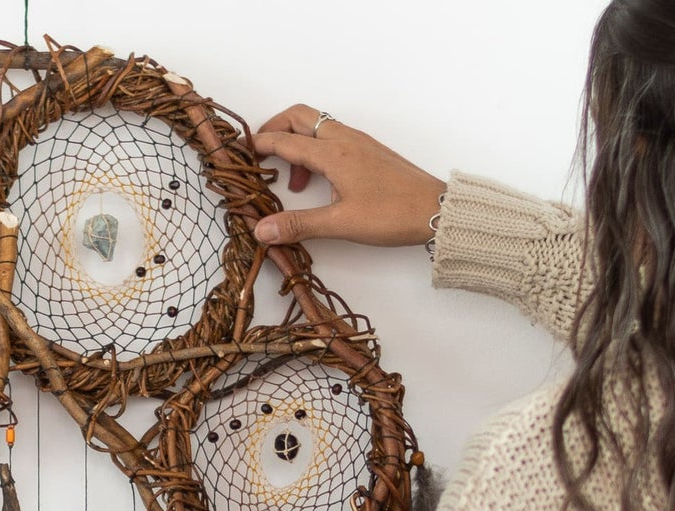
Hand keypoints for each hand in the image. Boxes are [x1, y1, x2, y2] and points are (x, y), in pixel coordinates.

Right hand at [251, 104, 445, 248]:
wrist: (434, 209)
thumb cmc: (390, 214)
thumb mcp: (339, 223)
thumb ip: (298, 225)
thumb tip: (261, 230)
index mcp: (333, 153)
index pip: (286, 140)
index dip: (259, 144)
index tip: (240, 153)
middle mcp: (343, 139)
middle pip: (299, 116)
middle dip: (275, 128)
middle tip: (259, 154)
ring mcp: (357, 142)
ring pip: (316, 126)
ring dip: (295, 144)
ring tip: (290, 182)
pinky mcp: (367, 150)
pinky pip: (331, 138)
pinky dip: (314, 151)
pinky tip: (316, 183)